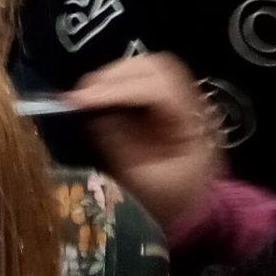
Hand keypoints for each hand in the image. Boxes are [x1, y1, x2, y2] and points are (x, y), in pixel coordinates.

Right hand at [64, 51, 222, 230]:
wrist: (190, 209)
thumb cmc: (168, 201)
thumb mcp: (143, 181)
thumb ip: (119, 145)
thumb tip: (93, 112)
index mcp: (194, 125)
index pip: (159, 90)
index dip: (119, 90)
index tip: (82, 99)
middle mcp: (192, 103)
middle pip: (155, 67)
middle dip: (114, 76)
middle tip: (81, 95)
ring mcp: (180, 98)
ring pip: (146, 66)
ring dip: (112, 76)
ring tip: (84, 95)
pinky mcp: (164, 100)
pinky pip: (139, 77)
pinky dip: (115, 81)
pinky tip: (96, 95)